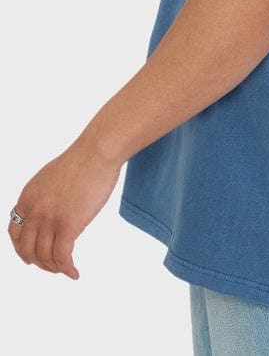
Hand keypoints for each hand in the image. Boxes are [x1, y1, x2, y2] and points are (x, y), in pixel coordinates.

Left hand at [7, 139, 120, 278]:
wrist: (97, 152)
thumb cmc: (83, 159)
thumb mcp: (51, 178)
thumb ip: (45, 196)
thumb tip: (51, 210)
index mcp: (27, 197)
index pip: (15, 233)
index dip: (22, 249)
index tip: (31, 257)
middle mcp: (34, 210)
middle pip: (27, 249)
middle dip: (39, 262)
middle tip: (52, 267)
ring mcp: (49, 219)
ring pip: (45, 257)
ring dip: (54, 268)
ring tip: (66, 270)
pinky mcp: (68, 226)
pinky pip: (63, 258)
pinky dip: (67, 270)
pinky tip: (74, 273)